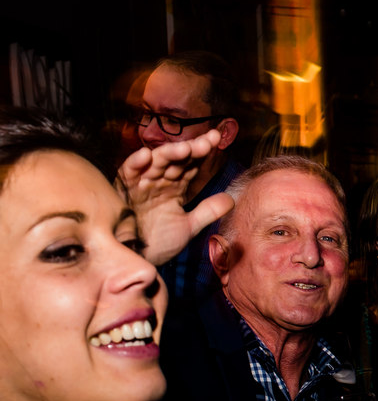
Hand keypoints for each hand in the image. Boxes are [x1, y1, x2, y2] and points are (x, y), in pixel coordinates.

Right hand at [116, 129, 233, 264]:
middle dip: (191, 149)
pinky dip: (135, 163)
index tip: (218, 140)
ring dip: (169, 154)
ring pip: (154, 163)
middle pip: (175, 160)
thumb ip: (208, 211)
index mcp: (173, 187)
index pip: (190, 164)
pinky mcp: (122, 191)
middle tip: (207, 142)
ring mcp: (140, 184)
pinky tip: (146, 155)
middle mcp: (157, 181)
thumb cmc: (158, 243)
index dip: (203, 152)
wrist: (136, 261)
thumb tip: (232, 199)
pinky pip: (127, 173)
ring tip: (185, 148)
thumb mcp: (188, 226)